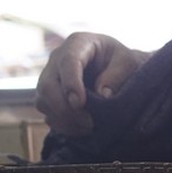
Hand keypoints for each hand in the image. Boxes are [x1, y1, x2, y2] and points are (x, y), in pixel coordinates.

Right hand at [35, 32, 150, 135]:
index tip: (79, 104)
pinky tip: (82, 129)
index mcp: (78, 43)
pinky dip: (62, 125)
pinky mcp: (50, 96)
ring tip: (88, 126)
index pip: (67, 61)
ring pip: (43, 101)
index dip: (70, 83)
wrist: (118, 68)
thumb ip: (117, 76)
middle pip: (47, 85)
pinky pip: (47, 113)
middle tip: (89, 122)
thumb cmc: (122, 62)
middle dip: (64, 108)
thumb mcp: (129, 63)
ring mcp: (51, 77)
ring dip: (63, 119)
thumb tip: (103, 95)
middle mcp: (58, 59)